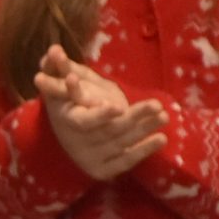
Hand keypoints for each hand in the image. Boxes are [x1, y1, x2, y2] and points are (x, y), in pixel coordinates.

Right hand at [34, 43, 163, 180]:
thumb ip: (58, 67)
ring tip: (163, 116)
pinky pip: (125, 161)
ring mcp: (89, 158)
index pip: (83, 121)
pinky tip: (161, 139)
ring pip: (120, 144)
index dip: (100, 116)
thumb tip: (55, 50)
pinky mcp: (102, 169)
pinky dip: (143, 151)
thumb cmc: (65, 103)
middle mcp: (76, 142)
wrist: (62, 140)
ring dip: (144, 130)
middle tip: (156, 105)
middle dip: (134, 118)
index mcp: (65, 120)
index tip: (118, 107)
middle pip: (109, 131)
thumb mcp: (58, 84)